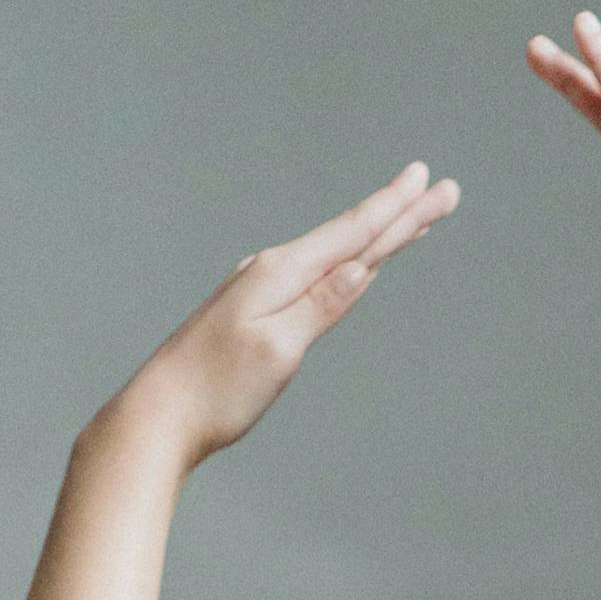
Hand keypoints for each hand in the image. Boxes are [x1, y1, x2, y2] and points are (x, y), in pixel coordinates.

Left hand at [123, 162, 458, 465]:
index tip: (433, 182)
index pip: (353, 236)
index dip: (397, 210)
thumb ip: (321, 306)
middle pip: (349, 238)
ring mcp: (261, 289)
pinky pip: (314, 276)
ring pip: (334, 254)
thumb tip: (361, 267)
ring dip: (375, 235)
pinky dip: (344, 262)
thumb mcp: (276, 350)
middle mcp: (272, 271)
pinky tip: (353, 261)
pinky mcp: (254, 311)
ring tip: (408, 215)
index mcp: (280, 274)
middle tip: (442, 190)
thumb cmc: (216, 391)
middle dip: (399, 215)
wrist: (158, 417)